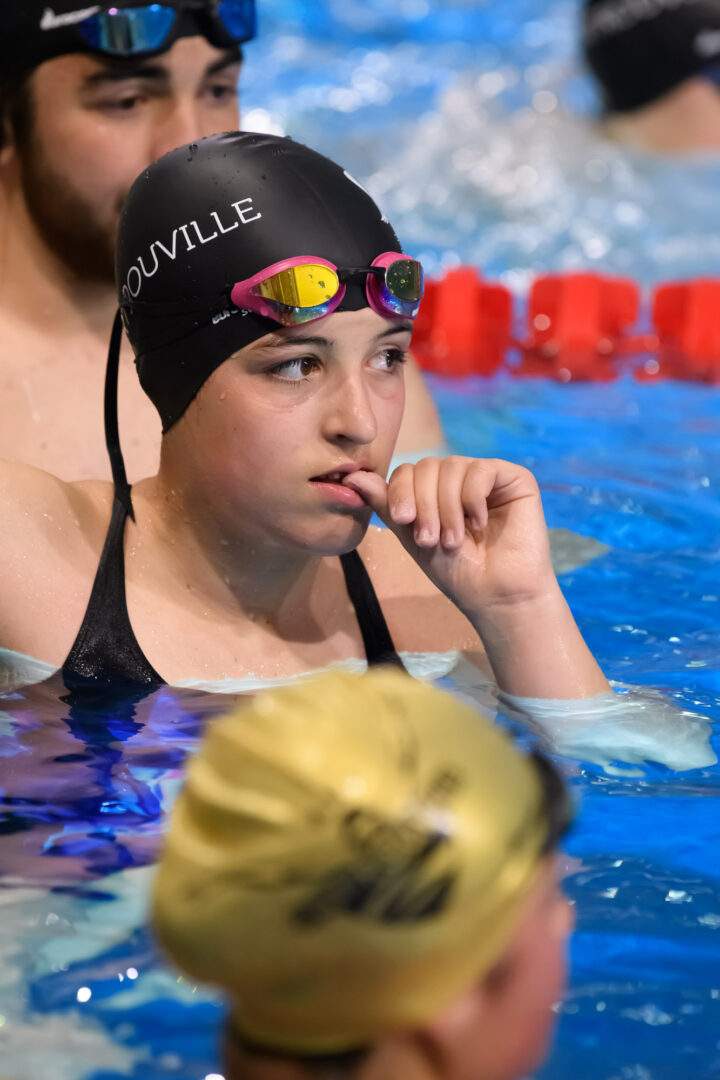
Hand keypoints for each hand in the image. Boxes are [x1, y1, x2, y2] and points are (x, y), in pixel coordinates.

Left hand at [344, 456, 556, 619]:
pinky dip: (473, 497)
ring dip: (447, 507)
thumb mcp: (412, 538)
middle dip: (424, 503)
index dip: (401, 491)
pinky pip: (482, 470)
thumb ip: (387, 506)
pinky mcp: (514, 479)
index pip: (409, 470)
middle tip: (429, 539)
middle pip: (428, 465)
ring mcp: (487, 477)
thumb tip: (352, 477)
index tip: (403, 520)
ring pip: (453, 466)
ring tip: (453, 540)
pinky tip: (478, 523)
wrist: (496, 596)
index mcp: (435, 490)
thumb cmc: (457, 571)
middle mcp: (461, 478)